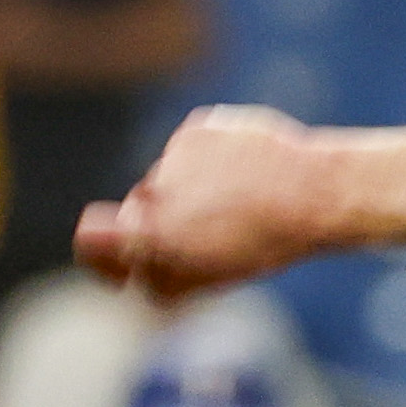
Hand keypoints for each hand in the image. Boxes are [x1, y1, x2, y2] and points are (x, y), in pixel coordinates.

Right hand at [76, 105, 337, 300]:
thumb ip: (163, 278)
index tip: (120, 263)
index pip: (91, 237)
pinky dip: (214, 160)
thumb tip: (136, 275)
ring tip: (243, 200)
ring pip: (171, 176)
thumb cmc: (266, 243)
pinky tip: (247, 172)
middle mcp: (153, 192)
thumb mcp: (210, 276)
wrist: (314, 192)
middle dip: (164, 221)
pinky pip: (194, 148)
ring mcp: (173, 156)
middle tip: (212, 231)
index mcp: (152, 235)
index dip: (98, 250)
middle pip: (139, 208)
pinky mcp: (195, 128)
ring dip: (195, 188)